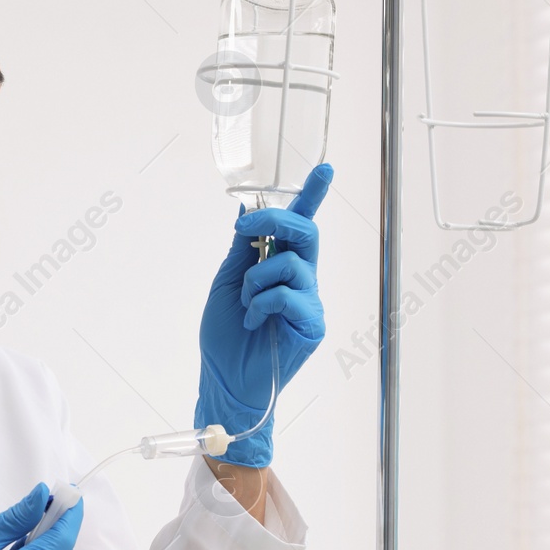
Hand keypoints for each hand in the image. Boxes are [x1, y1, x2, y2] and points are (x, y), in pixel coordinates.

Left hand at [195, 162, 331, 467]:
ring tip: (244, 306)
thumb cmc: (224, 337)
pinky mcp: (311, 325)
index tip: (325, 168)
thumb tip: (249, 211)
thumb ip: (243, 249)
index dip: (312, 196)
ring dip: (255, 280)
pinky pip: (288, 296)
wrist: (224, 380)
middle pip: (305, 233)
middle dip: (277, 223)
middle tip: (244, 231)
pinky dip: (261, 304)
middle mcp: (301, 280)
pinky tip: (252, 322)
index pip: (300, 225)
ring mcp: (309, 302)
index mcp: (281, 266)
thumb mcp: (227, 282)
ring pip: (290, 264)